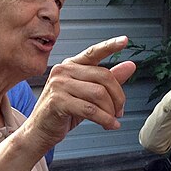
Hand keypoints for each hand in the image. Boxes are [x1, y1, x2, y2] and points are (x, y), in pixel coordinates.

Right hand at [25, 36, 135, 156]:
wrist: (40, 131)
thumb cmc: (64, 112)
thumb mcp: (88, 95)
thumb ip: (108, 80)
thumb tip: (131, 65)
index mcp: (71, 65)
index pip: (93, 52)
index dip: (110, 46)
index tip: (125, 40)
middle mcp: (64, 71)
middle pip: (103, 77)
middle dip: (118, 97)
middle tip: (120, 111)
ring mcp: (59, 84)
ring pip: (98, 94)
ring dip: (111, 110)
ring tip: (113, 120)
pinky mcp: (58, 101)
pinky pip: (90, 109)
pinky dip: (104, 119)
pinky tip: (109, 125)